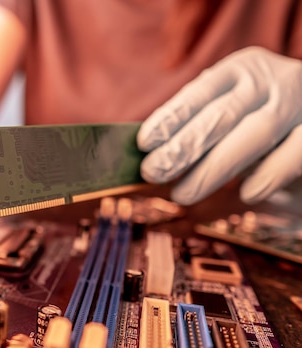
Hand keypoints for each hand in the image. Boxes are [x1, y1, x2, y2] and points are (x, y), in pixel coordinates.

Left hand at [138, 46, 301, 204]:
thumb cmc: (261, 119)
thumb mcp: (233, 110)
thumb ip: (201, 123)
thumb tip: (154, 154)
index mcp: (243, 70)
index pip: (200, 92)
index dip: (171, 118)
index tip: (144, 143)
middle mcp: (273, 81)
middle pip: (222, 115)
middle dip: (183, 147)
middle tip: (153, 173)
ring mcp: (300, 103)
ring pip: (255, 134)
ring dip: (214, 168)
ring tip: (182, 194)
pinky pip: (295, 153)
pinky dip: (269, 174)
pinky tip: (246, 194)